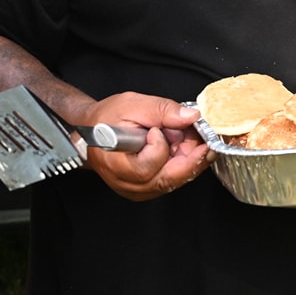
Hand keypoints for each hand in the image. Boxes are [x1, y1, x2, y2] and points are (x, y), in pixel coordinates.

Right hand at [73, 93, 210, 201]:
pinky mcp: (146, 190)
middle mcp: (127, 183)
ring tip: (185, 139)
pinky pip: (172, 181)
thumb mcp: (134, 104)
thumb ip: (163, 110)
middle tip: (201, 136)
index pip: (149, 166)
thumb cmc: (107, 119)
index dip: (160, 146)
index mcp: (116, 164)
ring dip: (188, 160)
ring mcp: (137, 190)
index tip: (158, 129)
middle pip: (169, 178)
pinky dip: (181, 165)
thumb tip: (190, 117)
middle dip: (190, 155)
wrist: (94, 129)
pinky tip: (179, 149)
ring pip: (175, 180)